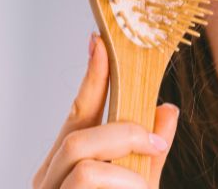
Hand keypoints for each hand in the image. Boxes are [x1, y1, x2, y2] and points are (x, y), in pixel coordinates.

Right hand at [32, 33, 179, 187]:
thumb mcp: (142, 182)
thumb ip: (152, 152)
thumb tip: (167, 108)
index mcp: (66, 164)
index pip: (79, 112)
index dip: (92, 78)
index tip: (100, 43)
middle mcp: (50, 175)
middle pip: (77, 130)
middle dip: (123, 131)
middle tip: (154, 145)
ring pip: (78, 147)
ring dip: (121, 158)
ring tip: (143, 185)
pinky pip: (87, 175)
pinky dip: (122, 180)